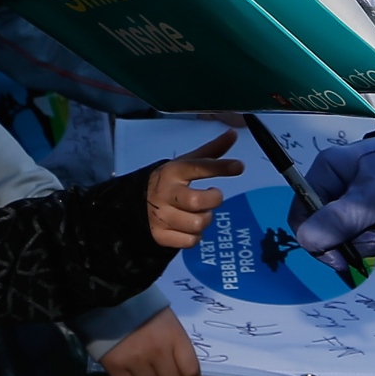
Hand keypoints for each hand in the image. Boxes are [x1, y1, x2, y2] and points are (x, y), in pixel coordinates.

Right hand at [101, 309, 202, 375]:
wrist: (110, 298)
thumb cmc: (143, 307)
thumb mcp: (168, 320)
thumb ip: (175, 344)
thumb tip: (181, 366)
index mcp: (174, 337)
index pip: (191, 371)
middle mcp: (158, 352)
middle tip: (162, 373)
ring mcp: (136, 360)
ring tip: (141, 367)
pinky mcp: (115, 366)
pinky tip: (126, 367)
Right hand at [145, 130, 241, 246]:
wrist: (135, 203)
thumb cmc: (171, 181)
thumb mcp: (186, 163)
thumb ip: (211, 151)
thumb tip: (233, 133)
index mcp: (173, 172)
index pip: (198, 167)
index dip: (220, 167)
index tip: (239, 166)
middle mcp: (166, 194)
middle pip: (198, 202)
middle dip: (213, 200)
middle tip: (212, 197)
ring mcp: (161, 216)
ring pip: (197, 224)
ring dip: (205, 220)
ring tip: (199, 213)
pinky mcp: (160, 236)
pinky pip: (190, 241)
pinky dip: (195, 236)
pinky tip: (189, 227)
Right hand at [291, 133, 374, 267]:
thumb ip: (342, 220)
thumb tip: (305, 242)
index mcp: (327, 171)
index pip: (302, 216)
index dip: (317, 242)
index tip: (342, 259)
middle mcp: (336, 184)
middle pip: (328, 231)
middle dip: (358, 241)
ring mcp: (354, 198)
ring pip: (350, 237)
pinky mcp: (372, 208)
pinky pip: (368, 233)